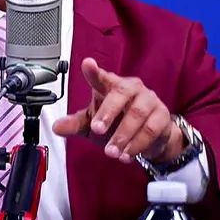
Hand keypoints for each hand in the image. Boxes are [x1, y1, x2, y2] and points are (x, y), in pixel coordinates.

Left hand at [52, 58, 180, 163]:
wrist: (148, 138)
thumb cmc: (117, 124)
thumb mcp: (92, 125)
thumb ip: (75, 124)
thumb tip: (56, 127)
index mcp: (110, 86)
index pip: (101, 77)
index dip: (94, 71)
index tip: (87, 64)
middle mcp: (131, 88)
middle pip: (121, 93)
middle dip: (108, 112)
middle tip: (96, 130)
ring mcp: (149, 100)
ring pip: (137, 114)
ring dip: (122, 136)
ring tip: (111, 152)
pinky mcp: (162, 115)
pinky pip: (151, 129)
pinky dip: (137, 144)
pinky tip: (126, 155)